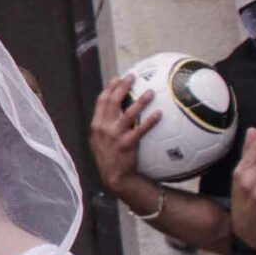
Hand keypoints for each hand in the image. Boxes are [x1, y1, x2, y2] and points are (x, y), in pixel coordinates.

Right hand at [88, 75, 159, 203]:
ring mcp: (114, 136)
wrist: (115, 177)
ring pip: (127, 113)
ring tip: (150, 92)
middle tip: (133, 77)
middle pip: (112, 101)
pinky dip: (149, 121)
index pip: (101, 101)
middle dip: (122, 87)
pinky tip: (159, 114)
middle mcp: (103, 127)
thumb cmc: (111, 157)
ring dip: (139, 101)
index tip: (118, 78)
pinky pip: (140, 129)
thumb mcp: (100, 140)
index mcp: (96, 124)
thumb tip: (116, 111)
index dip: (109, 88)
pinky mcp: (126, 144)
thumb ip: (106, 125)